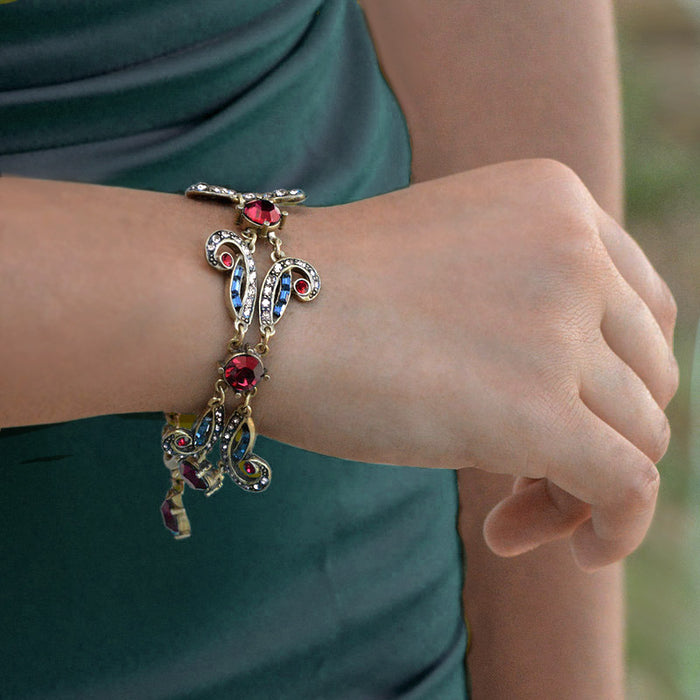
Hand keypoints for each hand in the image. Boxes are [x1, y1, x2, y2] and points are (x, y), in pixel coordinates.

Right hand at [261, 158, 678, 570]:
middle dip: (600, 436)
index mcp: (557, 202)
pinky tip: (563, 549)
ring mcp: (560, 326)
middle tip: (525, 480)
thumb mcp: (449, 266)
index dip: (612, 377)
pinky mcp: (536, 408)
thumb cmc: (323, 292)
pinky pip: (630, 486)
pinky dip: (617, 529)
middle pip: (646, 377)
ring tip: (512, 515)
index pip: (641, 310)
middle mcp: (575, 251)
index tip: (558, 418)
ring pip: (640, 436)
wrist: (247, 305)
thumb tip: (566, 388)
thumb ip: (520, 299)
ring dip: (585, 488)